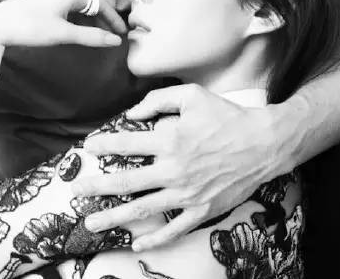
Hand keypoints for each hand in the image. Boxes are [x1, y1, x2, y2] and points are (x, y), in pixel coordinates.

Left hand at [0, 0, 126, 47]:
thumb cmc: (30, 28)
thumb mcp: (63, 34)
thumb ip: (91, 37)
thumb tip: (115, 41)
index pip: (101, 3)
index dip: (114, 19)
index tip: (123, 33)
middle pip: (90, 2)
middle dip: (104, 18)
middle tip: (113, 35)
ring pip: (78, 5)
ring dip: (91, 18)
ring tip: (99, 33)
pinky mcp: (41, 1)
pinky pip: (67, 7)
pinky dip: (78, 17)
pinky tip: (76, 28)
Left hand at [77, 84, 292, 250]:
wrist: (263, 144)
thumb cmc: (226, 116)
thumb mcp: (192, 95)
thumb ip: (159, 99)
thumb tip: (133, 112)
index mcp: (170, 139)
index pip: (127, 143)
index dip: (104, 144)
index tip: (88, 147)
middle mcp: (174, 169)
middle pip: (127, 181)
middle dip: (97, 187)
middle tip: (77, 190)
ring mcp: (187, 194)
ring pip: (143, 209)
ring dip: (114, 217)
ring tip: (91, 222)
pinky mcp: (202, 210)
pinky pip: (173, 229)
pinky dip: (155, 239)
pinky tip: (138, 244)